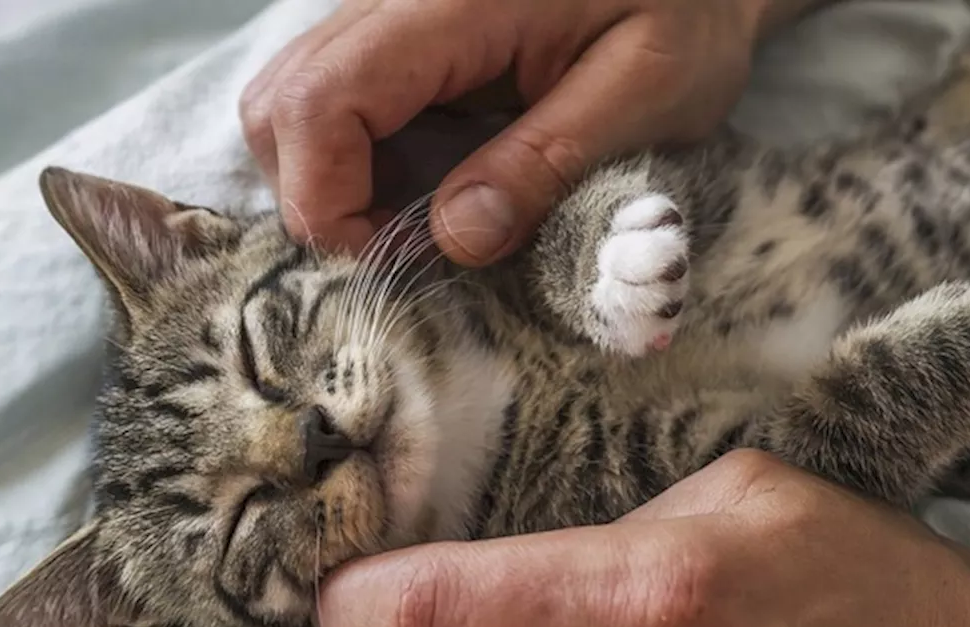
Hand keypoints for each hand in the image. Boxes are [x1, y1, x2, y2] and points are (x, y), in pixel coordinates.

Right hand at [239, 0, 806, 262]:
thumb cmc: (687, 15)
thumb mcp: (644, 93)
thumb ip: (545, 163)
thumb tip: (452, 240)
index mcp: (453, 3)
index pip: (322, 102)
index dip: (329, 201)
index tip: (395, 259)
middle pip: (281, 103)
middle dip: (320, 198)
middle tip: (405, 246)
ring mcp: (391, 9)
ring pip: (294, 101)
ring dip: (336, 180)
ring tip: (421, 217)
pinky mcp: (402, 31)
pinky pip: (337, 97)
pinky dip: (361, 158)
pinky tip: (430, 180)